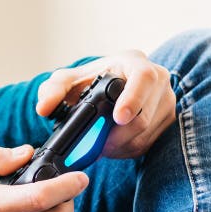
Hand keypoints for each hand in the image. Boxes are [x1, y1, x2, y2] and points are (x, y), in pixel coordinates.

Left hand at [37, 50, 176, 158]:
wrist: (106, 88)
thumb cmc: (88, 81)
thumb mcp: (67, 80)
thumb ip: (52, 90)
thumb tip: (43, 108)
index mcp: (134, 62)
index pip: (144, 78)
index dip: (133, 99)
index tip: (118, 118)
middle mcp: (158, 79)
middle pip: (146, 113)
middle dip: (120, 134)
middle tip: (97, 145)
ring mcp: (166, 101)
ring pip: (147, 132)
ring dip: (121, 144)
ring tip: (99, 146)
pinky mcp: (167, 121)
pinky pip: (149, 142)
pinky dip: (127, 149)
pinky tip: (111, 146)